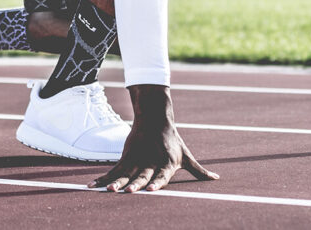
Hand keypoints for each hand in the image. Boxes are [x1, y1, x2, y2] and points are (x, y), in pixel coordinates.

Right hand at [87, 85, 218, 191]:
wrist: (155, 118)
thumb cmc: (173, 141)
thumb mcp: (187, 156)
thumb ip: (199, 171)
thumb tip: (217, 179)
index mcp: (167, 163)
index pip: (162, 175)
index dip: (157, 182)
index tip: (151, 190)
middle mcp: (151, 162)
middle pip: (142, 175)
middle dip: (135, 184)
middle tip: (128, 192)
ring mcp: (137, 159)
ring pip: (125, 173)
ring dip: (116, 182)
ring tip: (109, 190)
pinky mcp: (126, 156)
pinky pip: (114, 170)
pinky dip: (103, 178)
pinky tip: (93, 186)